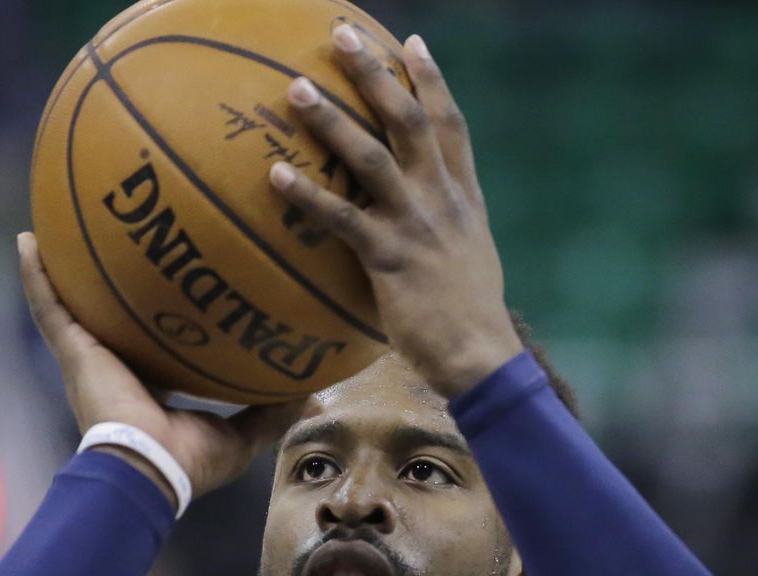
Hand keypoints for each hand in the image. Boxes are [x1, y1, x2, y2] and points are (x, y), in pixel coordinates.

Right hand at [18, 232, 308, 503]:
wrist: (149, 471)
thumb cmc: (190, 463)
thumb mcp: (240, 435)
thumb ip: (272, 412)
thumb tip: (312, 394)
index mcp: (152, 384)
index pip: (156, 343)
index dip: (164, 317)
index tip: (179, 286)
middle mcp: (119, 365)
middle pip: (113, 314)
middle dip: (114, 281)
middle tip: (126, 236)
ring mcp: (91, 357)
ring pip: (73, 302)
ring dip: (64, 266)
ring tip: (60, 223)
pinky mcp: (74, 351)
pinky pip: (49, 306)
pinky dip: (35, 274)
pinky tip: (26, 239)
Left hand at [268, 26, 524, 397]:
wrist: (481, 357)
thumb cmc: (470, 320)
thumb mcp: (470, 262)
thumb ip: (448, 233)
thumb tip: (425, 231)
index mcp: (464, 200)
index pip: (451, 126)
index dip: (432, 81)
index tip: (412, 43)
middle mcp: (442, 201)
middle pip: (410, 121)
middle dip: (376, 74)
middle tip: (342, 35)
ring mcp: (417, 226)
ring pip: (372, 157)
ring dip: (333, 119)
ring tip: (296, 88)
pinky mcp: (390, 259)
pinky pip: (342, 219)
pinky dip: (308, 195)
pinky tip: (276, 176)